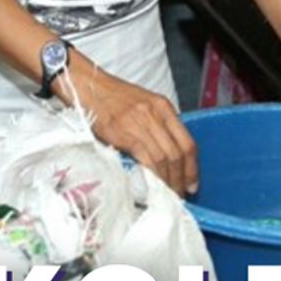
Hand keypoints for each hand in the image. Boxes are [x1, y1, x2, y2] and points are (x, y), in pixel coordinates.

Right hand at [69, 61, 199, 195]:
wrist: (87, 86)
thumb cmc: (112, 98)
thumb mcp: (143, 105)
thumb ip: (156, 125)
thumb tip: (165, 155)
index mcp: (164, 107)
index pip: (187, 141)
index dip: (193, 166)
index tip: (193, 183)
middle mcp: (157, 114)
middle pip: (179, 152)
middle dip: (183, 177)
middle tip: (181, 194)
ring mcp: (142, 123)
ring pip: (165, 157)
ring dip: (169, 180)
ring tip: (169, 194)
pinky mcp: (125, 133)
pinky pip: (146, 158)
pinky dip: (153, 174)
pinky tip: (154, 186)